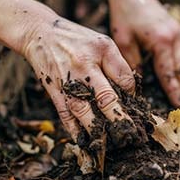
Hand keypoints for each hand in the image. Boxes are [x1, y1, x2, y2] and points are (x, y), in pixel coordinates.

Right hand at [0, 0, 134, 140]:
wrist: (40, 34)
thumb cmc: (75, 38)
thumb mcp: (102, 43)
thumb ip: (117, 65)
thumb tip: (129, 91)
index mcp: (97, 55)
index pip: (123, 80)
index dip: (133, 97)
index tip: (139, 112)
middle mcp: (81, 71)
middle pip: (104, 100)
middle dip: (119, 119)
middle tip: (131, 135)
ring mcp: (66, 83)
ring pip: (84, 113)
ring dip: (98, 130)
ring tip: (111, 144)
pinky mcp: (54, 93)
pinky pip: (65, 115)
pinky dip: (74, 130)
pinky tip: (84, 141)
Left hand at [110, 0, 179, 106]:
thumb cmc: (124, 15)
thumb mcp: (123, 40)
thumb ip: (133, 62)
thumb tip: (138, 82)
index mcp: (160, 42)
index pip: (167, 72)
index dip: (173, 91)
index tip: (177, 107)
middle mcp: (174, 39)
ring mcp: (179, 33)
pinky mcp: (179, 30)